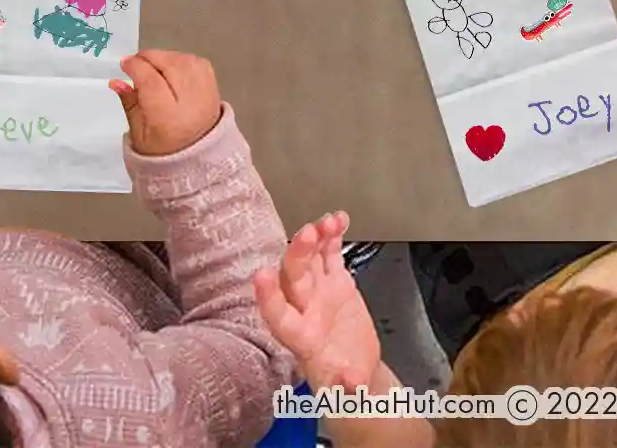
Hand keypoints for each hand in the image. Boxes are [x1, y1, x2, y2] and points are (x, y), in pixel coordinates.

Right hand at [109, 49, 221, 155]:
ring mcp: (206, 94)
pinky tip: (172, 67)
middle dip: (149, 57)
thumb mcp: (138, 134)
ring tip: (153, 65)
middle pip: (169, 65)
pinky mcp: (215, 89)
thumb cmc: (163, 151)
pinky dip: (183, 60)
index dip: (135, 67)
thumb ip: (129, 103)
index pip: (151, 81)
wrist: (199, 160)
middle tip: (136, 62)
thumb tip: (116, 81)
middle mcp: (190, 103)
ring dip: (166, 57)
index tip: (125, 64)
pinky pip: (199, 63)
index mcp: (167, 118)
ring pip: (184, 61)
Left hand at [254, 212, 380, 392]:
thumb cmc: (341, 387)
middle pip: (295, 277)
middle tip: (306, 234)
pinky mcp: (336, 282)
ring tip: (326, 223)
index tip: (261, 276)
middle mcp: (305, 309)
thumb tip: (351, 384)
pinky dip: (334, 236)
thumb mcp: (345, 397)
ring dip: (316, 238)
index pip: (279, 316)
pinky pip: (332, 254)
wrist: (355, 374)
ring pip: (311, 258)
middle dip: (298, 254)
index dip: (269, 296)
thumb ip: (346, 389)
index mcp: (302, 338)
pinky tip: (338, 219)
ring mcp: (320, 292)